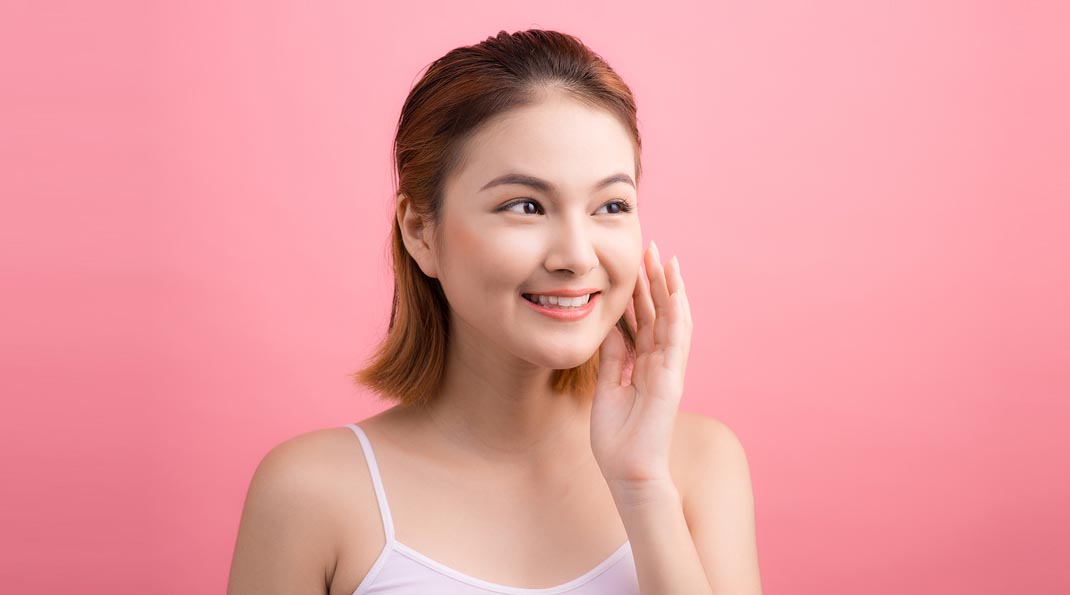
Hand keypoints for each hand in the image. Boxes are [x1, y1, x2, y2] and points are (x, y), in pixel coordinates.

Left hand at [590, 240, 692, 491]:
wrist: (627, 471)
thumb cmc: (616, 438)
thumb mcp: (606, 386)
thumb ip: (612, 356)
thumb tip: (609, 326)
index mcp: (642, 365)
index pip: (643, 320)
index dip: (639, 291)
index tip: (633, 264)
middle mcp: (659, 362)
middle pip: (659, 312)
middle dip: (655, 279)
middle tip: (650, 247)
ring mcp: (668, 369)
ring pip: (673, 320)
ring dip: (670, 288)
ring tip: (665, 259)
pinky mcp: (672, 379)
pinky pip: (677, 340)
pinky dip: (677, 313)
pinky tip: (675, 290)